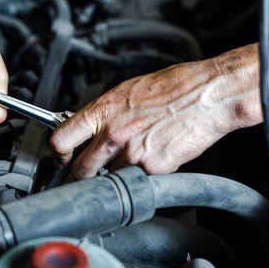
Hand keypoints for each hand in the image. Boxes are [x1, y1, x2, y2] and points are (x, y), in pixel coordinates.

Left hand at [49, 60, 246, 176]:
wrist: (210, 95)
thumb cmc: (175, 87)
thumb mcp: (128, 91)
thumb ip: (105, 113)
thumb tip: (91, 128)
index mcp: (103, 110)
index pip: (61, 139)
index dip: (58, 153)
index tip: (62, 158)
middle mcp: (113, 133)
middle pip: (80, 169)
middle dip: (83, 173)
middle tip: (91, 168)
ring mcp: (133, 154)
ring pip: (110, 177)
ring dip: (117, 173)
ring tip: (135, 155)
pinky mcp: (154, 169)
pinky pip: (139, 180)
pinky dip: (144, 174)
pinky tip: (156, 156)